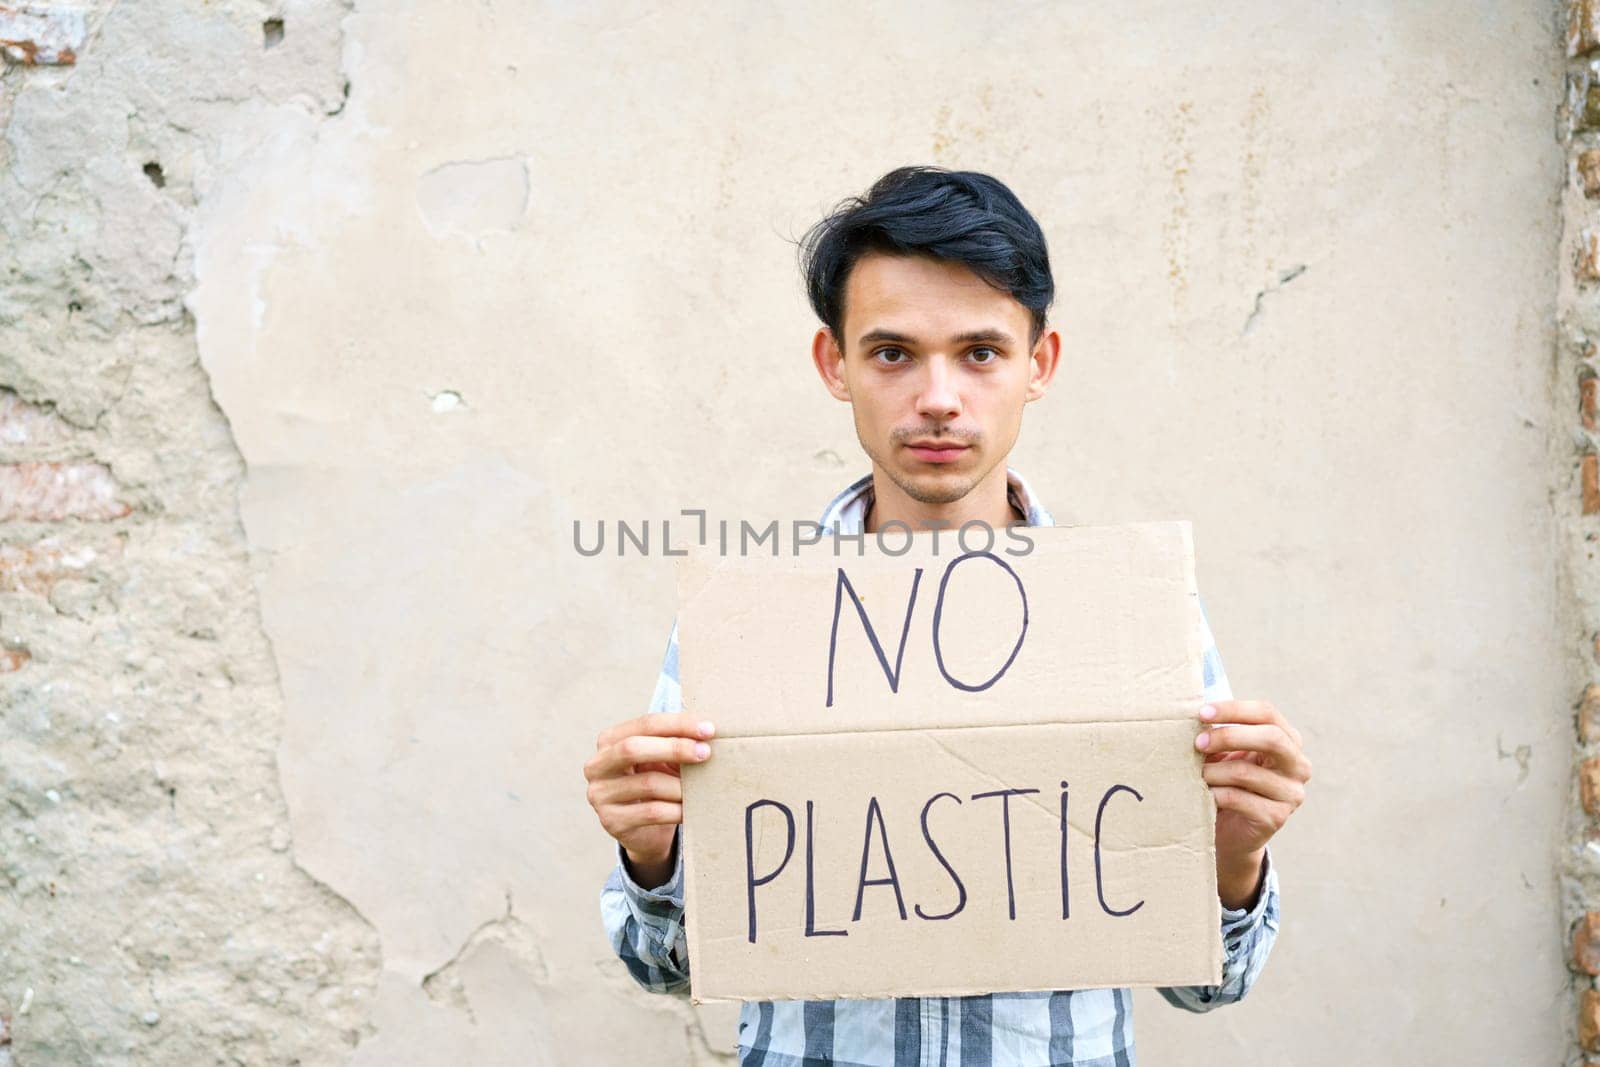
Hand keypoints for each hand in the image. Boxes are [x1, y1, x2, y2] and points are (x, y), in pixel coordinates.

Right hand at [585, 712, 714, 889]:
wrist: (646, 831)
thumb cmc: (656, 785)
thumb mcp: (662, 759)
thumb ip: (675, 742)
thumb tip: (705, 732)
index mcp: (609, 741)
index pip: (644, 724)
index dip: (677, 724)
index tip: (708, 729)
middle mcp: (597, 766)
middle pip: (633, 749)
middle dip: (674, 748)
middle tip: (705, 753)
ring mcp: (600, 795)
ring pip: (648, 783)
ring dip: (681, 785)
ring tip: (701, 787)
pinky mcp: (612, 821)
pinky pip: (652, 812)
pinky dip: (677, 809)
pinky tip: (691, 809)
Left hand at [1195, 699, 1309, 908]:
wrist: (1231, 831)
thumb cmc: (1227, 782)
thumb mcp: (1227, 753)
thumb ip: (1221, 733)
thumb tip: (1194, 715)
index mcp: (1289, 741)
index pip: (1268, 714)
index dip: (1234, 709)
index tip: (1202, 713)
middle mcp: (1298, 766)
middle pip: (1271, 738)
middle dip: (1228, 736)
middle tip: (1198, 743)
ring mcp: (1291, 793)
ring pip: (1246, 771)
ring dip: (1212, 771)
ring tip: (1196, 774)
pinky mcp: (1276, 817)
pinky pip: (1237, 798)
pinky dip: (1214, 793)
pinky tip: (1204, 794)